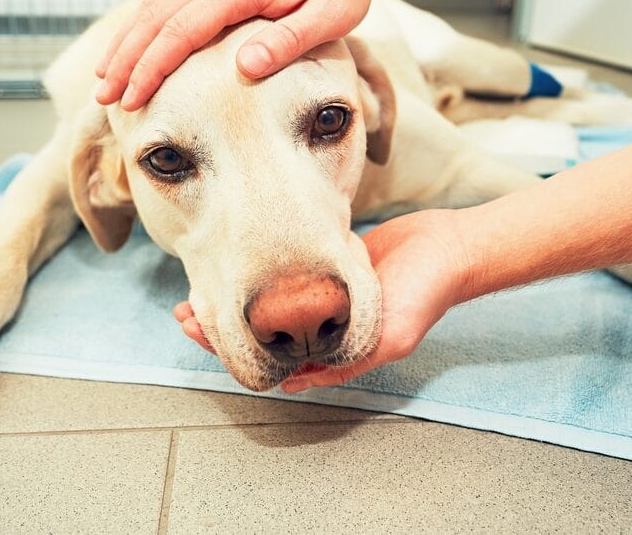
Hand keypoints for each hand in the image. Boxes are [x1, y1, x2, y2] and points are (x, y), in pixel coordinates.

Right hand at [95, 0, 380, 109]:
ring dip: (126, 42)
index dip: (151, 67)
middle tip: (102, 97)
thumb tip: (244, 67)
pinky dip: (142, 25)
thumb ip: (287, 41)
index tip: (132, 99)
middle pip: (155, 17)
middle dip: (124, 59)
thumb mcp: (329, 17)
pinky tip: (131, 46)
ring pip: (154, 5)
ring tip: (104, 77)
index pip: (181, 30)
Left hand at [171, 208, 472, 390]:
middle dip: (220, 324)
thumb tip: (294, 383)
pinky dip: (255, 277)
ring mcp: (320, 297)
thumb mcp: (389, 338)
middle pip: (258, 332)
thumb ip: (345, 362)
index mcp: (332, 349)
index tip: (198, 329)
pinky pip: (281, 278)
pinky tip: (234, 267)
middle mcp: (321, 326)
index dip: (230, 348)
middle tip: (186, 312)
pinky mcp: (323, 269)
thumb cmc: (423, 293)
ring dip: (232, 300)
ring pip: (264, 305)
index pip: (270, 357)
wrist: (445, 247)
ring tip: (199, 291)